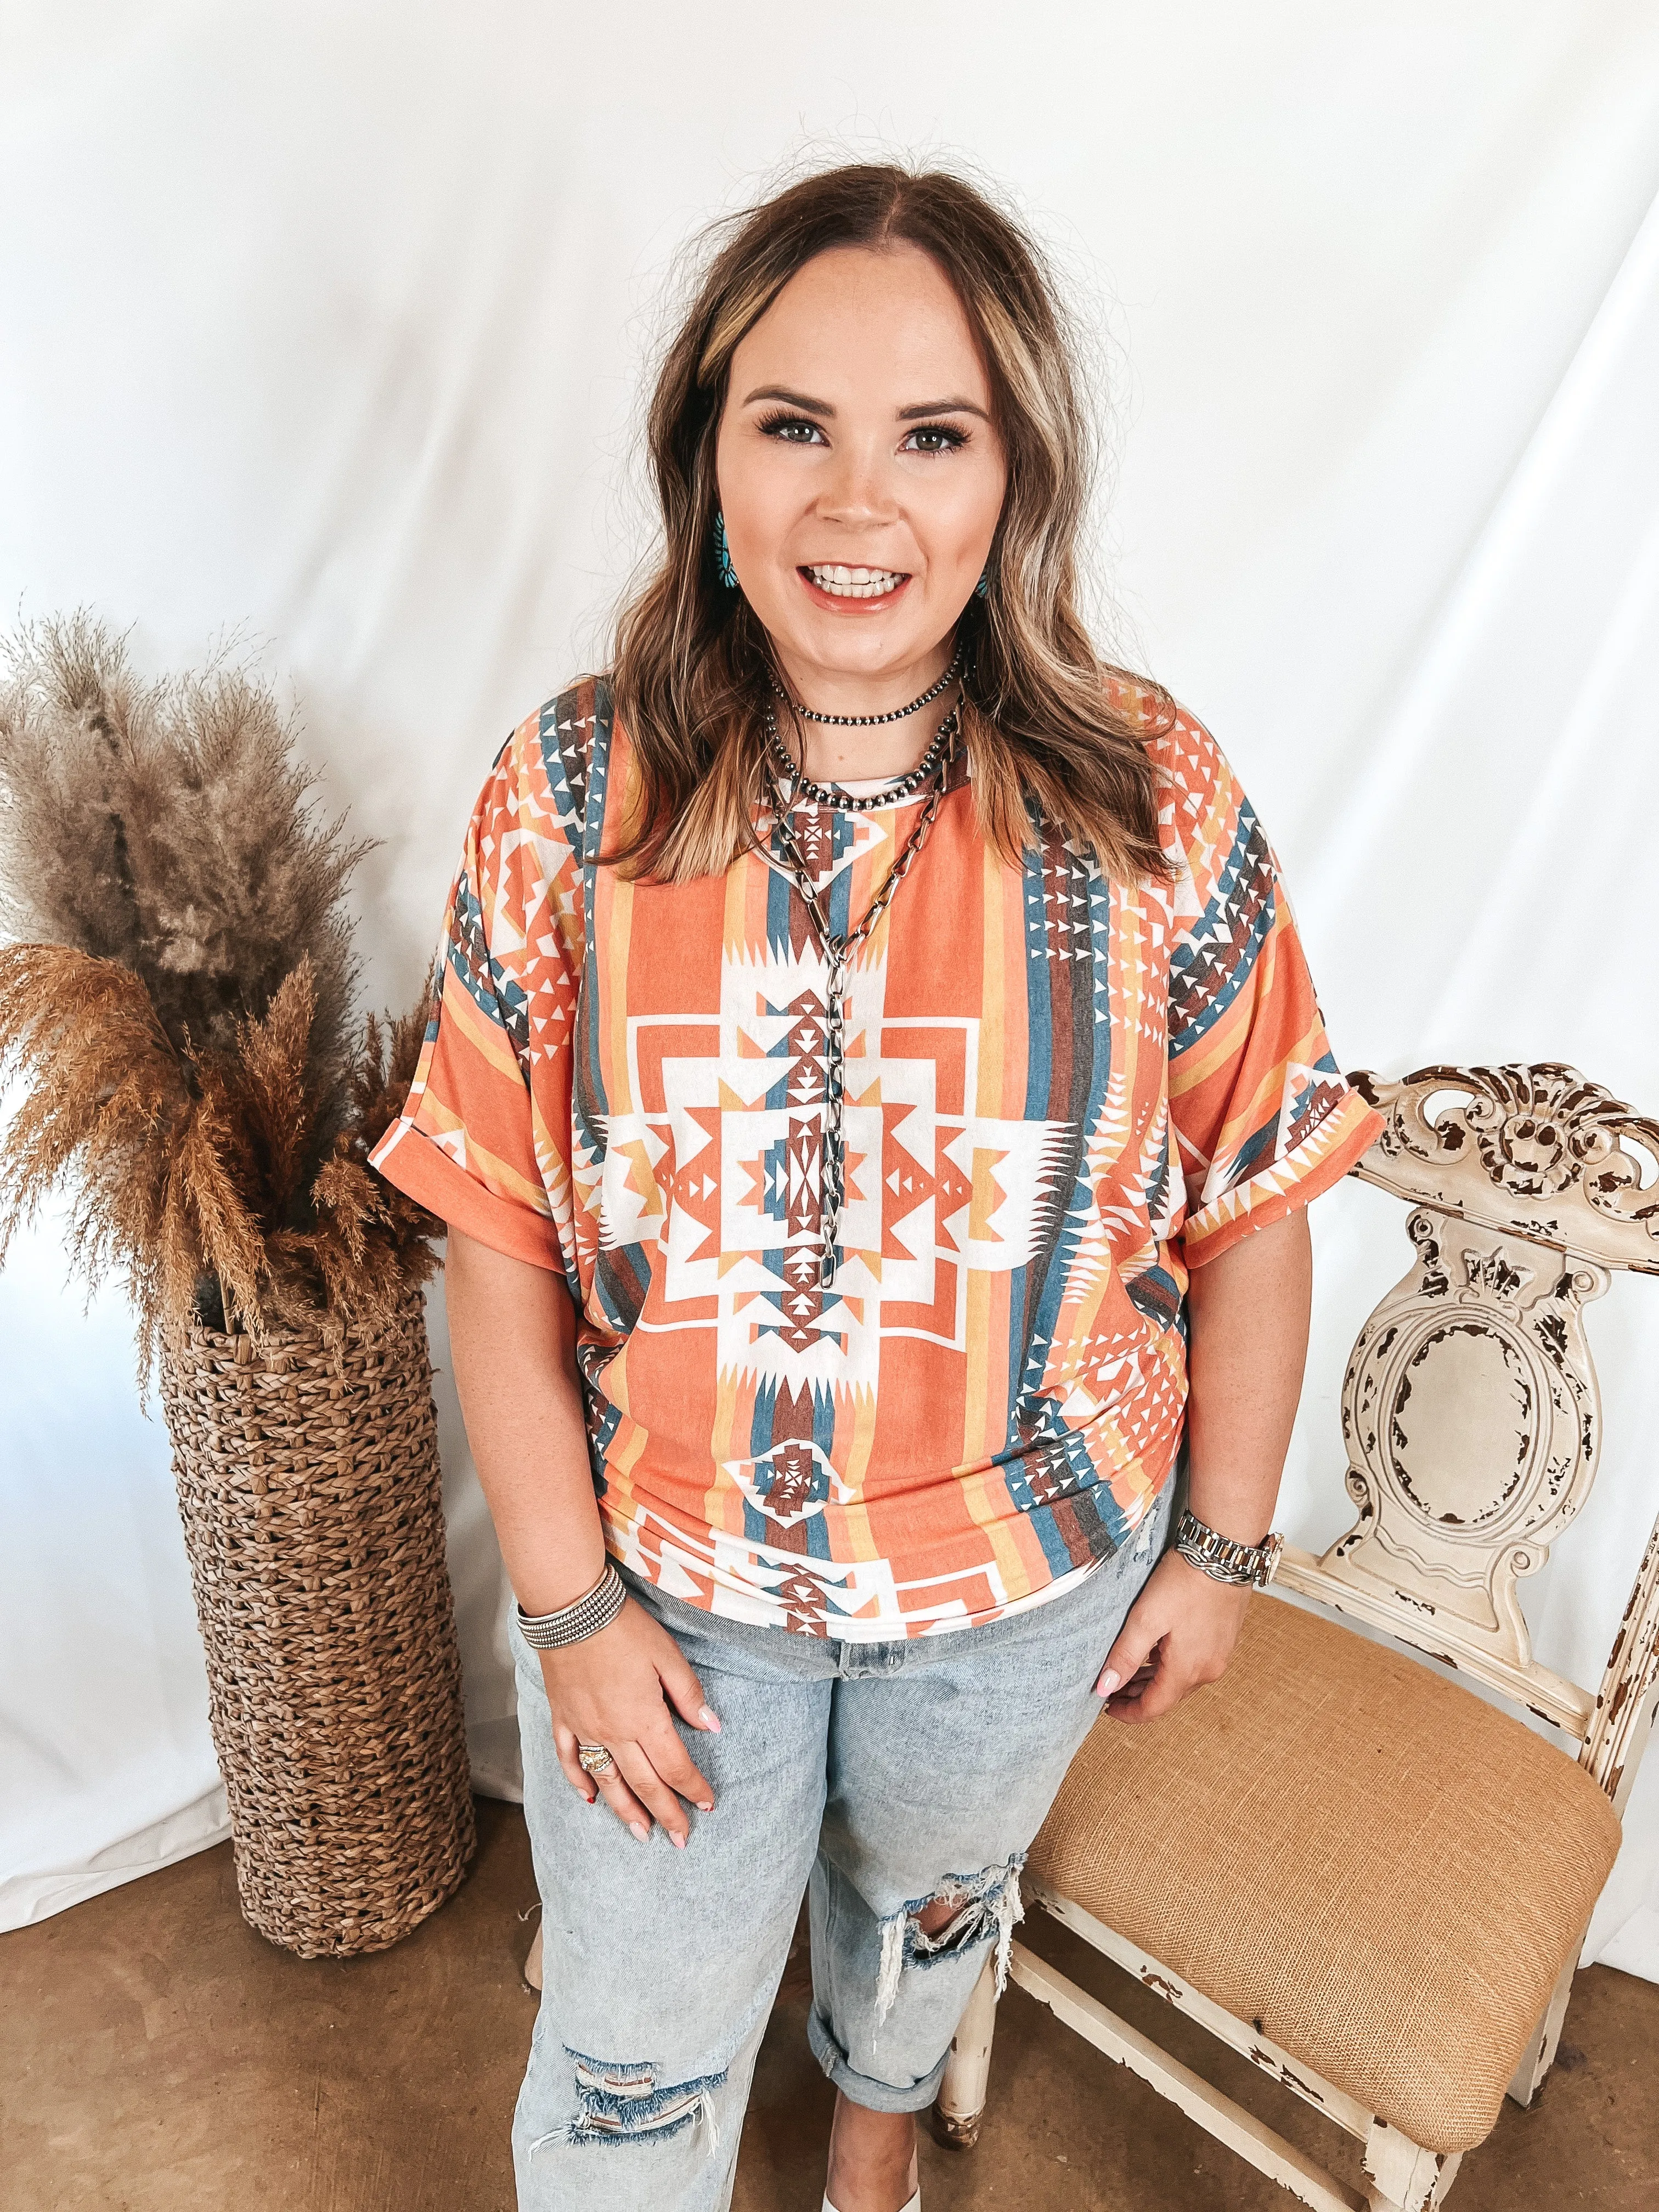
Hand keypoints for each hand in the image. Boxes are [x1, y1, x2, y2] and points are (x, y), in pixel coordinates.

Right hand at [540, 1597, 720, 1845]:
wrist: (573, 1610)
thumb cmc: (624, 1629)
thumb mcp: (667, 1656)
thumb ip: (689, 1694)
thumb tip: (712, 1726)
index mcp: (644, 1719)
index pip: (675, 1767)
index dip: (693, 1789)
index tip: (708, 1806)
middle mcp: (613, 1733)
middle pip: (644, 1783)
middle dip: (665, 1814)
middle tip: (679, 1840)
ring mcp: (584, 1728)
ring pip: (607, 1780)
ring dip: (625, 1811)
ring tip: (640, 1833)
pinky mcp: (562, 1717)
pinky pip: (569, 1759)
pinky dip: (578, 1782)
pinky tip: (588, 1798)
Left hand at [1094, 1552, 1248, 1723]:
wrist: (1222, 1553)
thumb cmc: (1184, 1582)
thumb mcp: (1146, 1618)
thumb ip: (1125, 1656)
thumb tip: (1104, 1688)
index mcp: (1188, 1670)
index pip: (1154, 1708)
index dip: (1129, 1713)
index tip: (1106, 1707)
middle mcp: (1209, 1670)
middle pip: (1168, 1696)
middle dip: (1138, 1697)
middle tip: (1111, 1689)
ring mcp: (1220, 1655)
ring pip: (1181, 1681)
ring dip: (1154, 1682)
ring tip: (1128, 1674)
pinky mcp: (1224, 1640)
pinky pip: (1193, 1664)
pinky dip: (1171, 1667)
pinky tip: (1155, 1654)